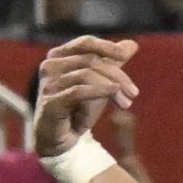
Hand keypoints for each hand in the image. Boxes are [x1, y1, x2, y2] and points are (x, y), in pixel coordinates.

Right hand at [32, 35, 138, 157]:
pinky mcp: (50, 102)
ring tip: (126, 103)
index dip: (106, 47)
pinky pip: (78, 91)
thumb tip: (132, 44)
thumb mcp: (98, 84)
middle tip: (133, 92)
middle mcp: (50, 65)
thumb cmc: (77, 109)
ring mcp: (48, 84)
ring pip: (86, 75)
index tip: (125, 56)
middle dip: (116, 75)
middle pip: (90, 60)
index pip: (85, 43)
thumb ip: (112, 64)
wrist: (60, 140)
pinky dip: (100, 91)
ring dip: (112, 88)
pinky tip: (114, 94)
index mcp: (58, 56)